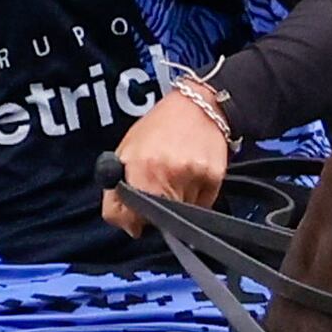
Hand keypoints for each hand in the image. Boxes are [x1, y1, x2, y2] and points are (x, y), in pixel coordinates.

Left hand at [101, 77, 230, 234]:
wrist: (197, 106)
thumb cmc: (160, 126)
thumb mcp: (126, 150)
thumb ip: (117, 187)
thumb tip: (129, 225)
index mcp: (139, 167)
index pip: (126, 217)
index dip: (128, 219)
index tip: (133, 216)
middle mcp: (166, 174)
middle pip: (156, 221)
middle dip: (154, 211)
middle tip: (158, 188)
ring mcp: (192, 177)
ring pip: (182, 215)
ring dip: (178, 204)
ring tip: (177, 175)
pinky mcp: (213, 179)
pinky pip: (202, 206)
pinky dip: (196, 197)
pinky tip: (192, 175)